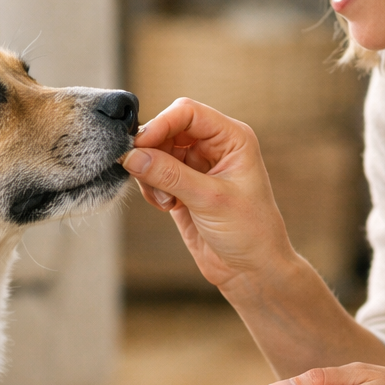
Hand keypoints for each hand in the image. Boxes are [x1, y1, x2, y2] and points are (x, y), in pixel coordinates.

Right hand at [122, 98, 296, 289]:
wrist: (252, 271)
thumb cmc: (249, 232)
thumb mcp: (210, 200)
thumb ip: (170, 175)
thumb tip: (132, 155)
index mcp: (232, 138)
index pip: (188, 113)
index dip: (161, 124)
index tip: (140, 146)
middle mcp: (214, 147)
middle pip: (167, 130)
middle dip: (153, 152)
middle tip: (147, 177)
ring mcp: (196, 167)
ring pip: (156, 153)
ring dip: (151, 175)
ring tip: (167, 202)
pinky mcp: (182, 187)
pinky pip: (154, 175)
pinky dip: (152, 189)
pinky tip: (168, 207)